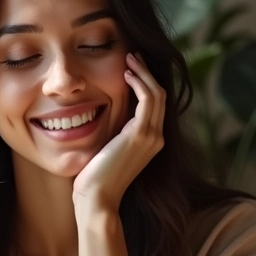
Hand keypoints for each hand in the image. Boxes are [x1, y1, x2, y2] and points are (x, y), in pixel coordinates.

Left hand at [72, 52, 165, 214]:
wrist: (98, 199)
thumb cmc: (95, 179)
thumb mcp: (106, 149)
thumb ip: (112, 132)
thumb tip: (102, 114)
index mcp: (150, 141)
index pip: (155, 104)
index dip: (145, 83)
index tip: (131, 68)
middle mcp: (157, 138)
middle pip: (160, 95)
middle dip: (147, 73)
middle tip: (133, 56)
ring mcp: (152, 136)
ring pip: (157, 93)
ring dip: (144, 73)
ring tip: (130, 58)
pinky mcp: (141, 134)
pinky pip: (149, 99)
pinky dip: (139, 83)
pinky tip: (125, 74)